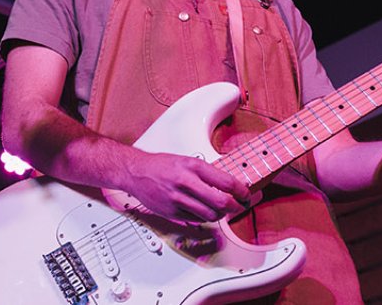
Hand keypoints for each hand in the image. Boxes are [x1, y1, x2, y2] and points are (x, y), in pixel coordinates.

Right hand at [122, 151, 249, 222]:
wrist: (135, 172)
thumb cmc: (160, 165)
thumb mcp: (186, 161)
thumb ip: (206, 173)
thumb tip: (228, 185)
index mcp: (192, 166)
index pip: (226, 182)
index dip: (241, 191)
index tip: (246, 194)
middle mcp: (186, 182)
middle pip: (221, 202)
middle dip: (235, 207)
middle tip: (239, 207)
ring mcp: (178, 199)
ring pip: (210, 215)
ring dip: (220, 214)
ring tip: (220, 210)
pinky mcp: (172, 212)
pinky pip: (196, 220)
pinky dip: (204, 217)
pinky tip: (203, 210)